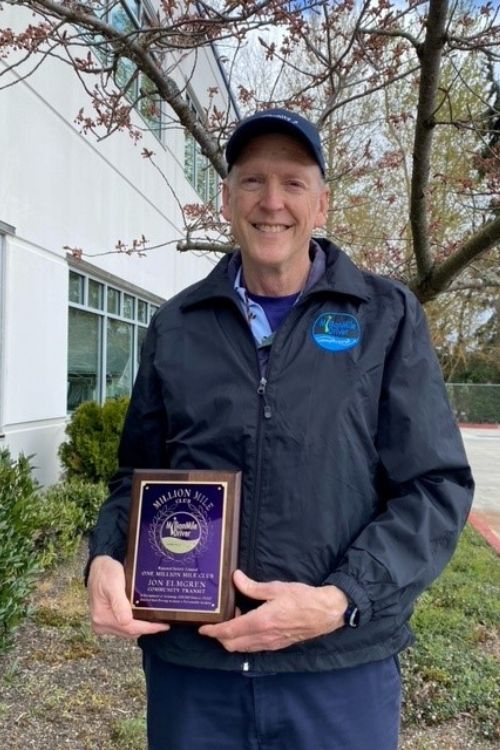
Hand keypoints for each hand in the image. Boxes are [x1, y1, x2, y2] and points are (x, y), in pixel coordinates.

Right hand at [88, 555, 169, 637]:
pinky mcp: (107, 619)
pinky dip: (135, 622)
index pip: (130, 628)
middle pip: (129, 631)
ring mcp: (103, 623)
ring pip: (128, 630)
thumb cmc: (106, 572)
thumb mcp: (113, 584)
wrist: (98, 567)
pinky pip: (124, 625)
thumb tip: (126, 621)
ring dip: (142, 625)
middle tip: (164, 621)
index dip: (148, 628)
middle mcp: (101, 624)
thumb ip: (119, 603)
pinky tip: (144, 616)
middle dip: (147, 628)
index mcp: (102, 617)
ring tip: (157, 619)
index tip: (163, 626)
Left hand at [198, 570, 347, 651]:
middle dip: (220, 637)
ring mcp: (271, 644)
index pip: (229, 632)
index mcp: (261, 622)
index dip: (213, 632)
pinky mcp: (277, 646)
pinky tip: (248, 625)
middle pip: (232, 645)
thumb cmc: (302, 598)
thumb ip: (253, 586)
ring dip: (232, 639)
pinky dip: (244, 641)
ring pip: (242, 649)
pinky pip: (254, 648)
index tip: (202, 628)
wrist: (325, 613)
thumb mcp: (276, 588)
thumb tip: (235, 577)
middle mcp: (263, 637)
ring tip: (233, 620)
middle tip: (217, 621)